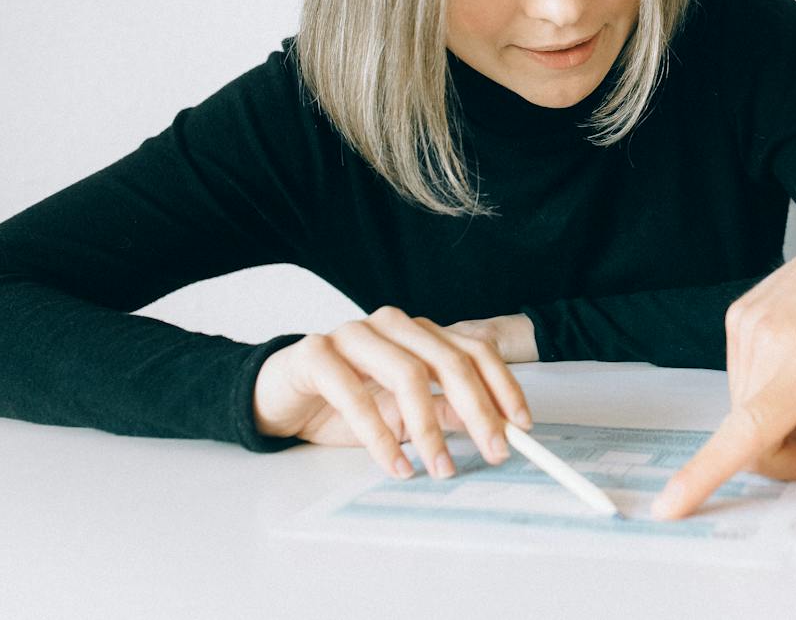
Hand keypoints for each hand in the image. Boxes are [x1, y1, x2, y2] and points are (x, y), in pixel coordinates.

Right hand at [252, 304, 531, 479]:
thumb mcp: (401, 413)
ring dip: (430, 429)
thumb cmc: (340, 403)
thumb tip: (489, 425)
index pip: (474, 351)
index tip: (521, 425)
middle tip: (495, 451)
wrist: (275, 397)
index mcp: (418, 332)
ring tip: (440, 469)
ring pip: (407, 374)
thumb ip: (443, 410)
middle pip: (449, 361)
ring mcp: (353, 333)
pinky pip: (355, 395)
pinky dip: (379, 435)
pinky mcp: (316, 353)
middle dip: (478, 410)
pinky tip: (395, 464)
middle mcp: (391, 325)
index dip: (503, 387)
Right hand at [652, 150, 795, 518]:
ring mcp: (748, 324)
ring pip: (746, 412)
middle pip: (752, 435)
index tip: (669, 503)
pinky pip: (744, 381)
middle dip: (791, 454)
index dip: (706, 472)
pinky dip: (771, 396)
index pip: (750, 427)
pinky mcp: (741, 318)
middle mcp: (769, 337)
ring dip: (782, 426)